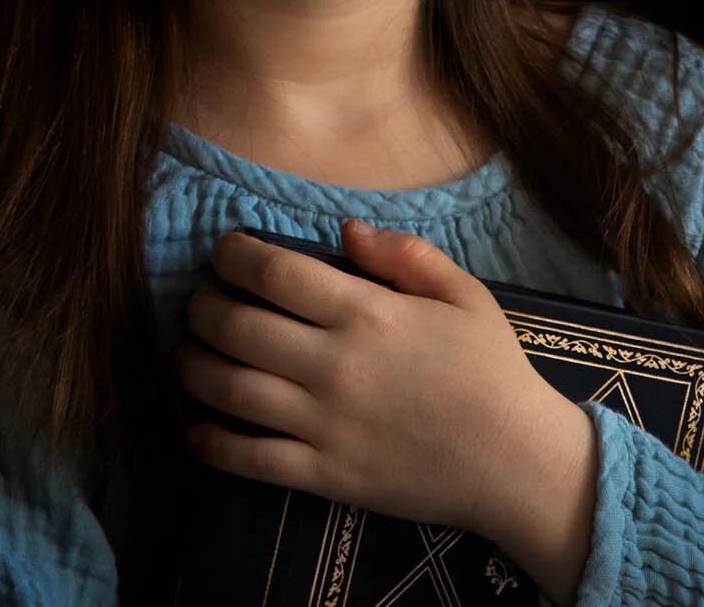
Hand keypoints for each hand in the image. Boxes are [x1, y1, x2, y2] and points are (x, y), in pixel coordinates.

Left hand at [173, 220, 571, 545]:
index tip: (223, 252)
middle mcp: (336, 365)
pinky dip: (212, 446)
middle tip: (197, 301)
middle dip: (202, 307)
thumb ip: (405, 255)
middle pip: (237, 326)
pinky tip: (195, 431)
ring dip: (194, 367)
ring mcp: (326, 423)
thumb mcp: (465, 294)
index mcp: (367, 313)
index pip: (275, 271)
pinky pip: (252, 460)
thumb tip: (346, 229)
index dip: (234, 254)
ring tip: (186, 354)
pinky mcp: (327, 475)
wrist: (517, 463)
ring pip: (230, 390)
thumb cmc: (493, 371)